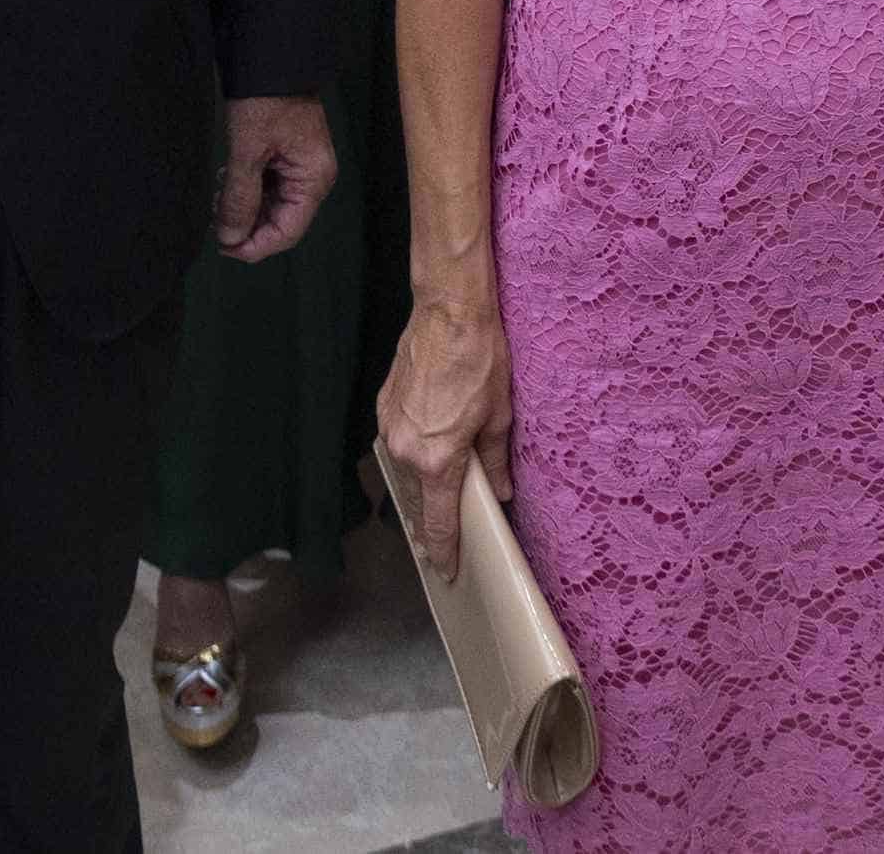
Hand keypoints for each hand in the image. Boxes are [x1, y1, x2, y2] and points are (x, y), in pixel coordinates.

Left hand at [214, 93, 337, 261]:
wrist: (272, 56)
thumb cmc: (264, 101)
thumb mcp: (247, 151)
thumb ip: (239, 198)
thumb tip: (230, 239)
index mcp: (313, 180)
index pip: (287, 233)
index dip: (254, 246)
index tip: (221, 244)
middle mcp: (313, 179)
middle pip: (280, 222)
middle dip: (246, 224)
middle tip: (215, 214)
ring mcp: (300, 167)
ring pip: (271, 206)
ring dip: (244, 207)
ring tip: (219, 194)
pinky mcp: (286, 156)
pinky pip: (268, 187)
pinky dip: (246, 189)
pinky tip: (228, 178)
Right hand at [378, 290, 514, 582]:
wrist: (448, 312)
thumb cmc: (480, 360)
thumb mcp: (500, 415)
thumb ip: (495, 461)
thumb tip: (500, 492)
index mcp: (438, 460)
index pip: (437, 521)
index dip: (443, 550)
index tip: (446, 570)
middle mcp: (406, 449)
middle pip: (418, 500)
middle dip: (430, 522)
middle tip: (444, 542)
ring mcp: (390, 428)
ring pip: (405, 473)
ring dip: (420, 487)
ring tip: (437, 499)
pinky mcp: (383, 407)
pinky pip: (397, 444)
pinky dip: (412, 455)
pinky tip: (427, 451)